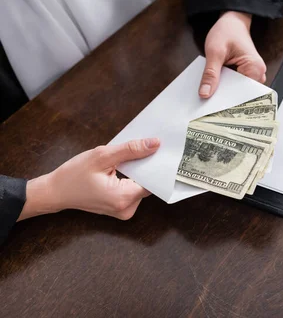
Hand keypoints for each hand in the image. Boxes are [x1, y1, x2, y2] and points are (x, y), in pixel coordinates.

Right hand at [18, 138, 159, 221]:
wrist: (55, 192)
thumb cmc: (74, 175)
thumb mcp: (102, 156)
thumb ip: (131, 150)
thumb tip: (155, 144)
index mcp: (123, 198)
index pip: (153, 179)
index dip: (153, 163)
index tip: (153, 150)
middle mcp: (127, 209)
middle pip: (148, 182)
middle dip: (143, 166)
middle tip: (133, 151)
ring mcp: (124, 211)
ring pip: (141, 186)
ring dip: (136, 172)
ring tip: (121, 162)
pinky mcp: (121, 209)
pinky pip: (134, 190)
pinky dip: (130, 178)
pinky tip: (119, 169)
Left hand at [199, 11, 266, 97]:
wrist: (232, 21)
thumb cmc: (227, 31)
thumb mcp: (214, 51)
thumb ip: (210, 73)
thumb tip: (205, 93)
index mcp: (254, 68)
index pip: (242, 93)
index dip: (227, 101)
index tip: (213, 109)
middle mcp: (259, 73)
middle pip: (241, 94)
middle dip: (226, 98)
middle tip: (208, 105)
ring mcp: (254, 75)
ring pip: (238, 91)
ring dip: (226, 93)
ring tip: (211, 98)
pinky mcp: (247, 74)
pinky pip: (237, 86)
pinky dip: (227, 87)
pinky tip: (216, 88)